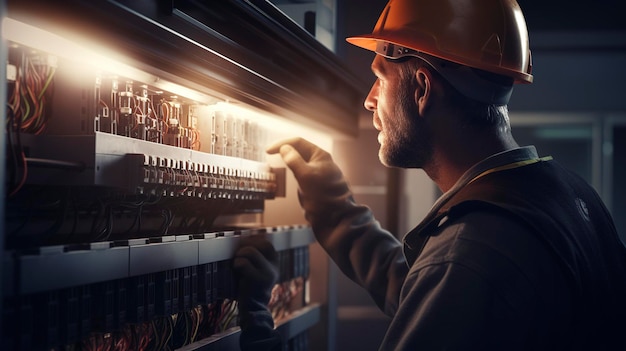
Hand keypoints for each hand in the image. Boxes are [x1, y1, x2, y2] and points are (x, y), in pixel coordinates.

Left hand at [233, 235, 281, 349]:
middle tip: (239, 254)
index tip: (243, 244)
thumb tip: (242, 238)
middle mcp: (274, 267)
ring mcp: (268, 273)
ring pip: (250, 251)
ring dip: (239, 255)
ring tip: (236, 263)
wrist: (252, 309)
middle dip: (247, 245)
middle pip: (262, 244)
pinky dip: (236, 264)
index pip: (267, 244)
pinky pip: (243, 263)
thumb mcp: (256, 270)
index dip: (254, 240)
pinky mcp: (258, 280)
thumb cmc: (250, 287)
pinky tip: (236, 271)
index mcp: (274, 264)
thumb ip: (254, 257)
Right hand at [266, 137, 352, 222]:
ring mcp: (316, 173)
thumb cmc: (324, 196)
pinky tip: (285, 175)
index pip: (298, 142)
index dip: (282, 144)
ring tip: (275, 164)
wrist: (334, 218)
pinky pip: (300, 174)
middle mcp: (319, 162)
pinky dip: (291, 172)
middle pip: (298, 150)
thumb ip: (295, 161)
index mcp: (320, 156)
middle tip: (270, 155)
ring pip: (299, 162)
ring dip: (287, 161)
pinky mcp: (313, 185)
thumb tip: (284, 148)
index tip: (268, 151)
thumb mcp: (306, 176)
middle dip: (284, 151)